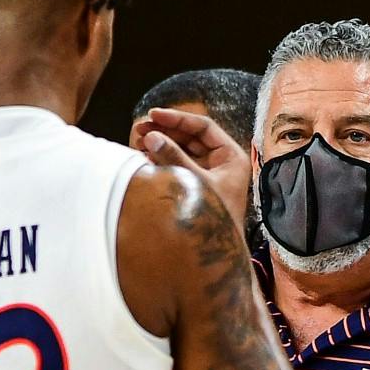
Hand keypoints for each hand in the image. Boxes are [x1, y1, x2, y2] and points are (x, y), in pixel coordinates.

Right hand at [134, 108, 251, 231]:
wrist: (218, 254)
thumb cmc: (215, 220)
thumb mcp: (194, 183)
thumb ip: (173, 159)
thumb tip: (151, 137)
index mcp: (231, 156)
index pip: (203, 127)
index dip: (177, 119)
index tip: (154, 115)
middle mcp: (222, 162)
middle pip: (190, 136)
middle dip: (165, 130)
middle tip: (140, 127)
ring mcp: (209, 173)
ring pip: (182, 149)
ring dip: (161, 143)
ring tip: (138, 141)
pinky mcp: (196, 185)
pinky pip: (178, 164)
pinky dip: (162, 159)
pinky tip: (144, 157)